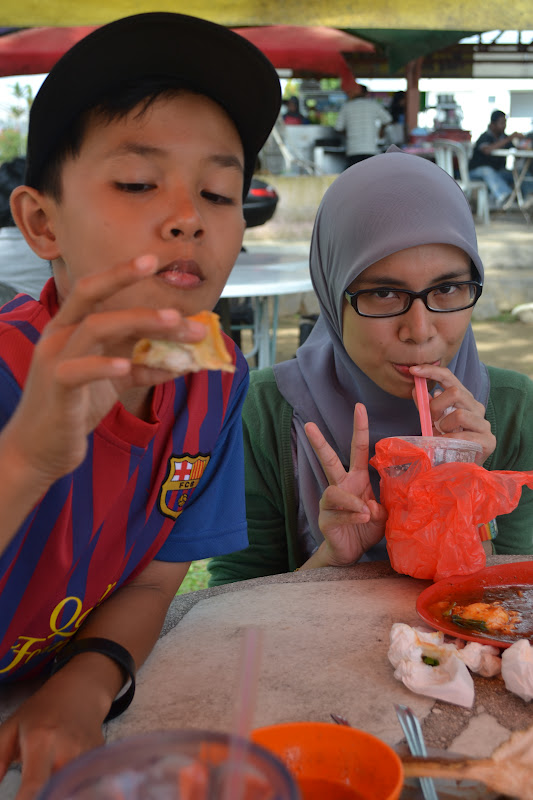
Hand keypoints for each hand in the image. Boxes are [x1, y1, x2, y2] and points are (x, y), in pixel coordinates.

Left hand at [0, 672, 106, 799]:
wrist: (81, 691)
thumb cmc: (41, 711)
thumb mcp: (12, 728)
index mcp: (42, 742)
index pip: (35, 786)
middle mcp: (69, 750)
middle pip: (54, 792)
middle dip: (42, 795)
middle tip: (32, 789)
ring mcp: (88, 755)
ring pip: (68, 790)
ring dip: (55, 789)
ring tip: (47, 774)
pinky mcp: (99, 760)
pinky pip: (81, 782)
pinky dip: (70, 785)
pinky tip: (63, 770)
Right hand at [2, 254, 206, 486]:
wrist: (40, 449)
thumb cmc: (75, 408)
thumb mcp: (113, 380)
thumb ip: (142, 363)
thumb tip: (184, 356)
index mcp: (70, 328)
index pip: (93, 290)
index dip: (120, 272)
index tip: (152, 259)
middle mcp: (59, 336)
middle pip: (91, 295)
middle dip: (129, 282)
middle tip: (165, 277)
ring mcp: (54, 359)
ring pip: (96, 327)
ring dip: (140, 321)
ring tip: (175, 323)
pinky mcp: (56, 388)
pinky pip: (79, 370)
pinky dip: (105, 366)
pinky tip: (128, 366)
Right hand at [304, 403, 386, 566]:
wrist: (350, 552)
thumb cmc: (366, 527)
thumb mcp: (384, 515)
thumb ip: (384, 506)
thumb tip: (373, 506)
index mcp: (357, 479)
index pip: (358, 449)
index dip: (359, 428)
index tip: (359, 407)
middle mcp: (341, 486)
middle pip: (328, 460)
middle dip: (319, 443)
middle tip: (310, 425)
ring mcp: (330, 503)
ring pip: (334, 492)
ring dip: (352, 502)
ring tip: (366, 513)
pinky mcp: (326, 519)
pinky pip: (338, 514)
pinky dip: (353, 516)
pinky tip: (362, 519)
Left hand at [410, 364, 494, 463]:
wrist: (457, 467)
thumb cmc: (444, 442)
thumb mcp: (431, 421)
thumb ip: (425, 406)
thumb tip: (415, 389)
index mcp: (463, 399)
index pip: (450, 377)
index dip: (432, 371)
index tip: (413, 370)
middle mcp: (476, 407)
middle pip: (455, 392)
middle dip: (436, 406)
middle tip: (431, 421)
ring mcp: (484, 423)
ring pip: (460, 413)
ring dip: (444, 426)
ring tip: (442, 436)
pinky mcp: (488, 440)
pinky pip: (464, 435)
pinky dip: (449, 440)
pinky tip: (445, 444)